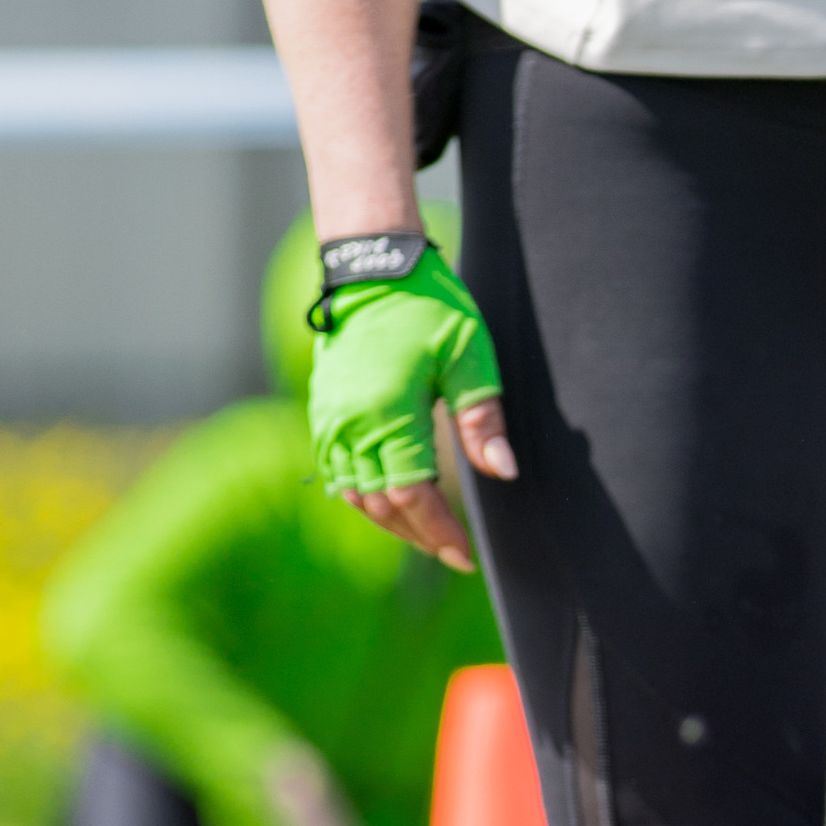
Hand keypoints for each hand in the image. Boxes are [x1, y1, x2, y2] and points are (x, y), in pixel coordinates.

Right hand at [307, 247, 514, 572]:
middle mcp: (350, 424)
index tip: (467, 558)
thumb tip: (503, 474)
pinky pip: (336, 472)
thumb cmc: (430, 307)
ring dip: (390, 521)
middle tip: (454, 553)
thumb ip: (483, 420)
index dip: (439, 533)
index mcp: (389, 413)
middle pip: (382, 505)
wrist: (374, 267)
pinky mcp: (322, 411)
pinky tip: (392, 501)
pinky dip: (364, 495)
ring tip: (429, 535)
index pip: (412, 496)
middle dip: (420, 536)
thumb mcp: (470, 356)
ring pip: (354, 495)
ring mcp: (330, 419)